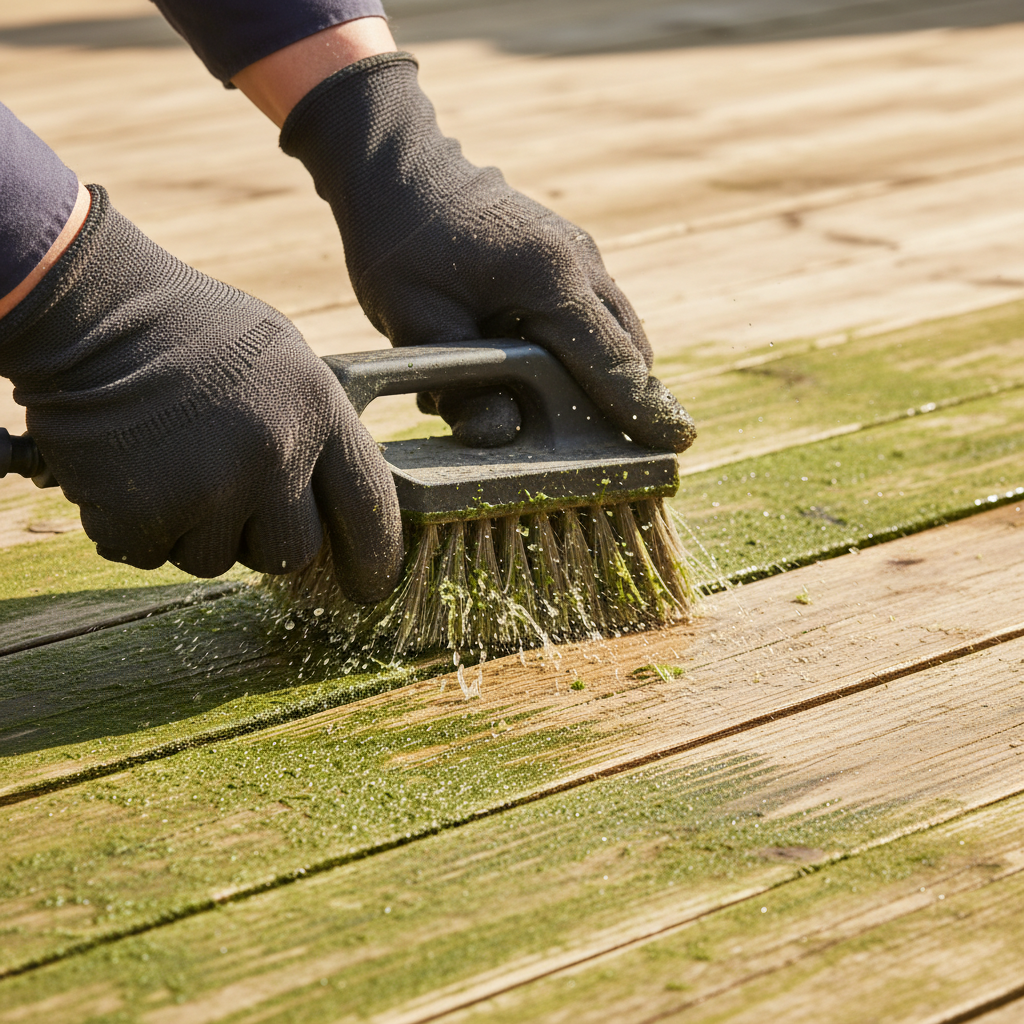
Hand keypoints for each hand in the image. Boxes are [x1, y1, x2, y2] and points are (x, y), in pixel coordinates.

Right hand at [0, 186, 401, 602]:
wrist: (90, 308)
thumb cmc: (192, 332)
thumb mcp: (285, 361)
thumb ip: (317, 430)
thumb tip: (340, 502)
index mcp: (319, 411)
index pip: (370, 507)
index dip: (375, 559)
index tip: (369, 588)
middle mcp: (275, 454)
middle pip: (292, 553)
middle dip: (261, 539)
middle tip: (226, 493)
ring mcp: (211, 487)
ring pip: (216, 560)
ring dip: (193, 530)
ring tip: (170, 462)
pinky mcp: (145, 514)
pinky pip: (151, 555)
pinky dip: (136, 527)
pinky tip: (132, 472)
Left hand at [280, 53, 694, 452]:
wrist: (397, 168)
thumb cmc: (400, 243)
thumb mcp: (416, 321)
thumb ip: (461, 385)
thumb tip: (502, 437)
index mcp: (550, 276)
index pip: (612, 359)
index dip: (643, 409)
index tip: (677, 443)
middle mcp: (581, 260)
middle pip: (629, 347)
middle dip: (630, 400)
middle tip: (621, 450)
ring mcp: (580, 253)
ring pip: (618, 330)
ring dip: (606, 376)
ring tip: (568, 418)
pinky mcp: (569, 254)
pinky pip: (597, 314)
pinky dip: (588, 351)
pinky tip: (542, 374)